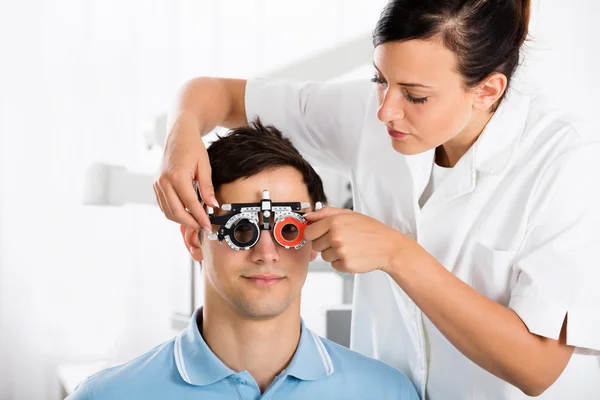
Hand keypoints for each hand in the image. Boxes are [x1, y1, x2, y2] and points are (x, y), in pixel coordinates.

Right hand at [153, 112, 217, 232]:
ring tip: (196, 221)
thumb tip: (212, 205)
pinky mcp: (156, 185)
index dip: (200, 218)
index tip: (208, 225)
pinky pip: (164, 205)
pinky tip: (187, 213)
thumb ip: (207, 187)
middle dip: (190, 223)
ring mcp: (157, 184)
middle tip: (203, 227)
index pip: (190, 204)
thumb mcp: (205, 166)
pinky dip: (174, 212)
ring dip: (182, 220)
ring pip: (168, 211)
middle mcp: (163, 181)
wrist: (179, 135)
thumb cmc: (193, 148)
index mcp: (177, 176)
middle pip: (176, 212)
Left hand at [303, 206, 416, 274]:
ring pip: (324, 256)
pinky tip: (353, 255)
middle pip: (315, 245)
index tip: (319, 234)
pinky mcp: (346, 265)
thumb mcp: (349, 214)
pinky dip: (341, 262)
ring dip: (334, 253)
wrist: (388, 247)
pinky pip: (334, 265)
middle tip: (340, 239)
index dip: (313, 233)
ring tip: (349, 247)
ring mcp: (340, 251)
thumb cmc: (370, 230)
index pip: (309, 231)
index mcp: (334, 221)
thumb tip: (308, 216)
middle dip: (324, 243)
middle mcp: (336, 236)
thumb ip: (325, 213)